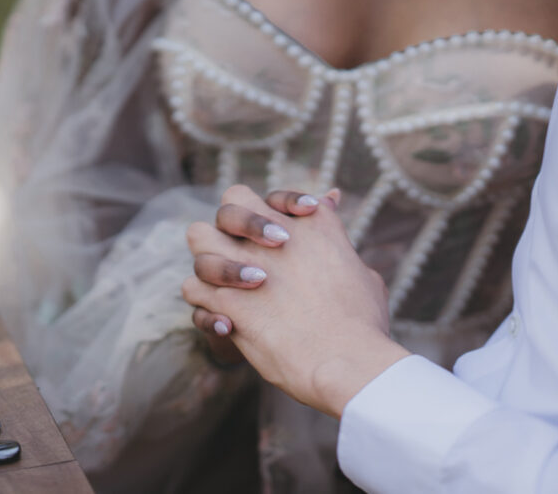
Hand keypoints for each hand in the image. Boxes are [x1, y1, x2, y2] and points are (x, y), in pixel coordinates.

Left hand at [182, 185, 409, 417]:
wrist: (346, 359)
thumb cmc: (363, 323)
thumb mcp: (363, 273)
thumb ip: (338, 240)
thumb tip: (332, 207)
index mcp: (313, 223)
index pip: (280, 197)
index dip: (280, 213)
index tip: (286, 237)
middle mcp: (275, 233)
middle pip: (232, 201)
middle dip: (233, 223)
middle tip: (246, 252)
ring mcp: (246, 262)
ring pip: (198, 236)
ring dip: (210, 258)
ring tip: (227, 283)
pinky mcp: (226, 298)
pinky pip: (193, 287)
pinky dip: (204, 303)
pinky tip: (225, 319)